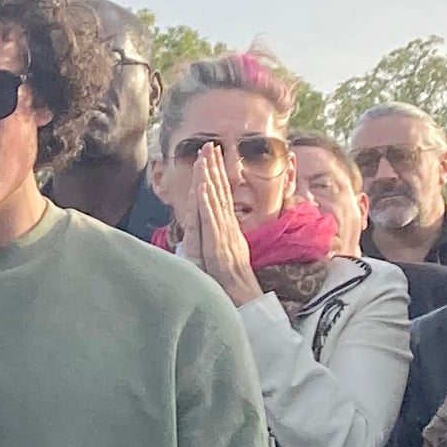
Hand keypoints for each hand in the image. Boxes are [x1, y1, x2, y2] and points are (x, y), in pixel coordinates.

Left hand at [188, 145, 260, 306]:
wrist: (244, 302)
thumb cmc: (232, 283)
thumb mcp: (222, 255)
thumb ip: (217, 239)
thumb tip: (210, 227)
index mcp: (228, 229)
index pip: (221, 196)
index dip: (217, 175)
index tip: (212, 156)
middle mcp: (227, 228)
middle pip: (220, 193)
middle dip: (214, 168)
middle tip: (209, 144)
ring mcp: (224, 236)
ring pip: (215, 202)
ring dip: (210, 178)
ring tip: (205, 157)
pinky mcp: (218, 247)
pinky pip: (212, 222)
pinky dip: (207, 204)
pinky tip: (203, 187)